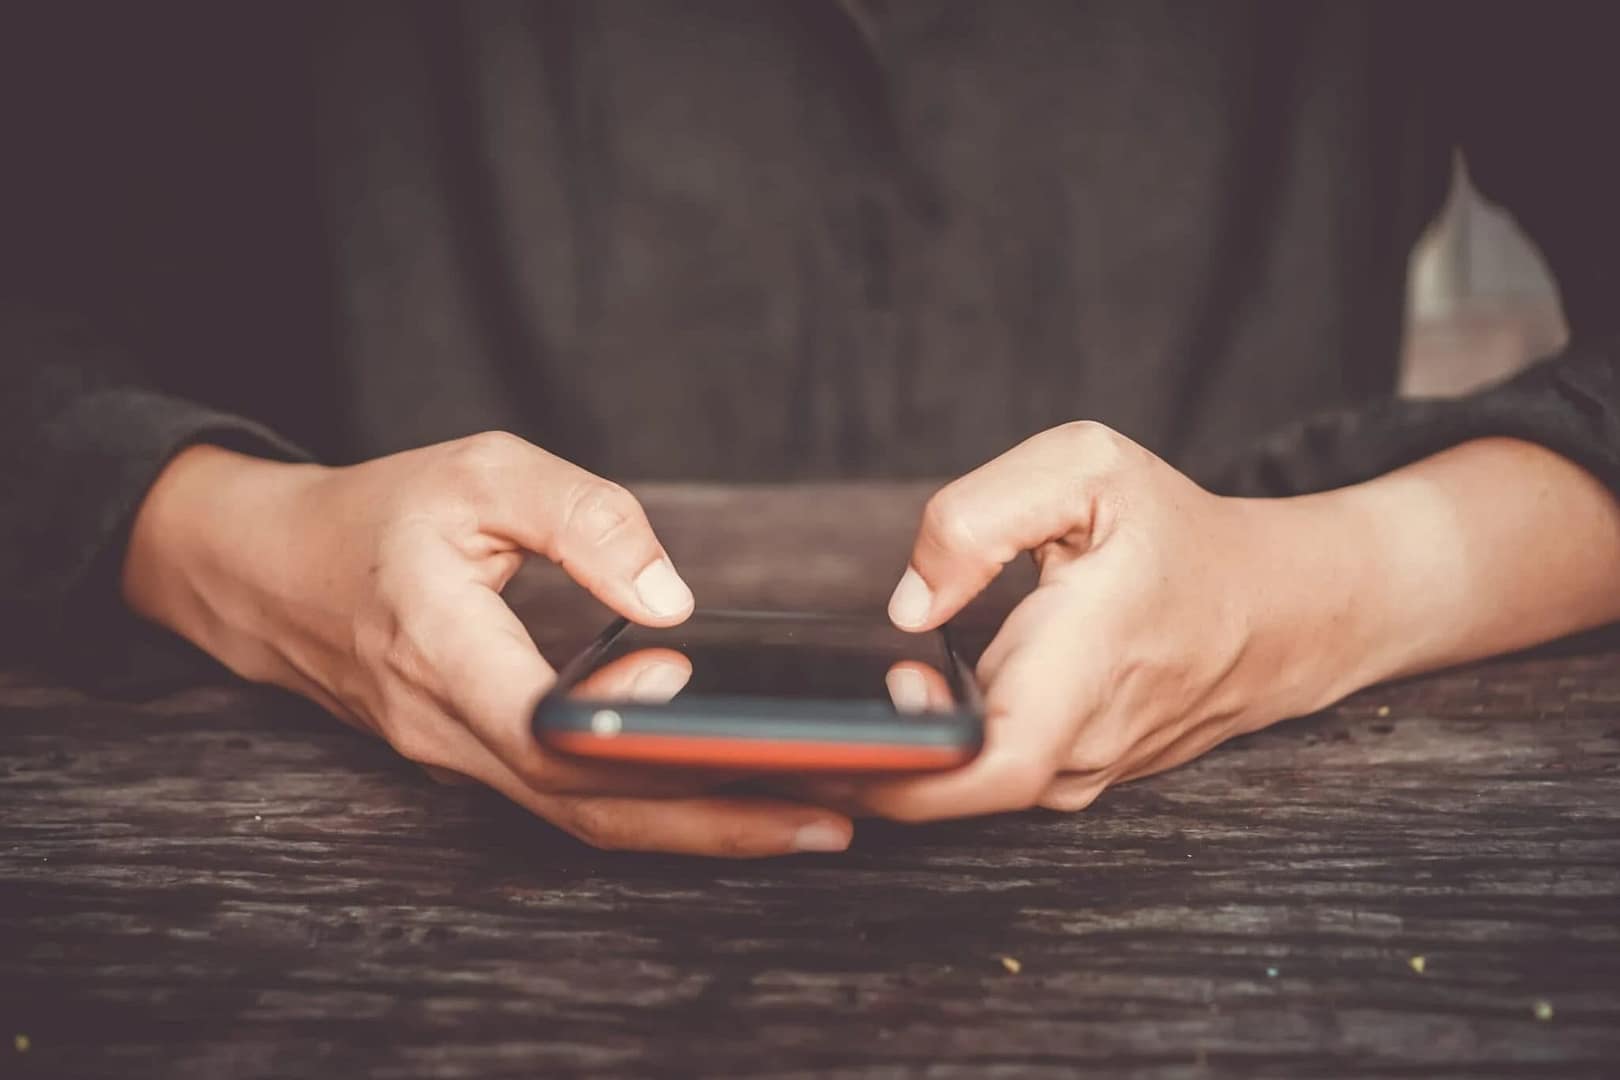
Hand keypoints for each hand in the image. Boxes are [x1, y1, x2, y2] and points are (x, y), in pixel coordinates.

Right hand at [122, 433, 851, 856]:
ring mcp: (460, 761)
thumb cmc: (383, 515)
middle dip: (715, 813)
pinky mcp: (481, 765)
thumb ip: (581, 517)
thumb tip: (672, 597)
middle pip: (586, 803)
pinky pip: (574, 808)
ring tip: (816, 818)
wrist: (277, 576)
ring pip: (586, 821)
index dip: (630, 734)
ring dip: (700, 828)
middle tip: (837, 806)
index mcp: (437, 645)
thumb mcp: (480, 472)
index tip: (723, 725)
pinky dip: (658, 813)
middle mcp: (447, 727)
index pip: (539, 722)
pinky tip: (734, 799)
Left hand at [814, 421, 1369, 820]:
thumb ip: (979, 517)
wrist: (1282, 609)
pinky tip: (895, 717)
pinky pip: (994, 780)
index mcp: (1088, 663)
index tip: (828, 746)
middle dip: (865, 766)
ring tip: (830, 715)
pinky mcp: (1078, 776)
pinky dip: (938, 757)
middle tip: (788, 723)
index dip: (903, 772)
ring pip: (971, 791)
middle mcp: (1086, 741)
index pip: (990, 764)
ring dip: (897, 763)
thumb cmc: (1181, 534)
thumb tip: (909, 604)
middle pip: (956, 792)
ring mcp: (1085, 772)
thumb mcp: (1088, 468)